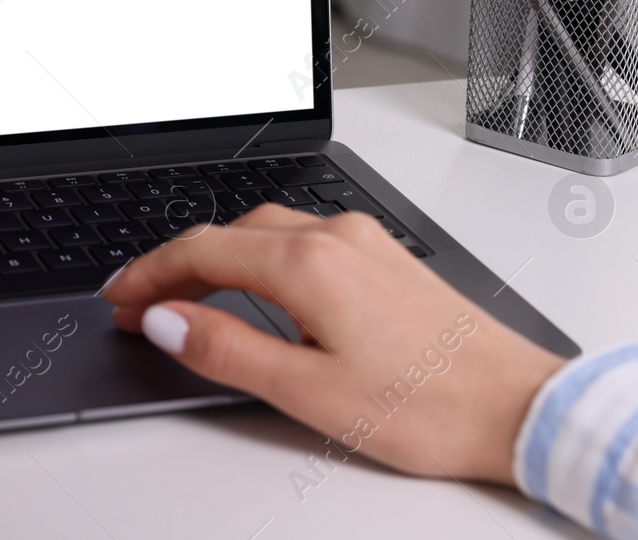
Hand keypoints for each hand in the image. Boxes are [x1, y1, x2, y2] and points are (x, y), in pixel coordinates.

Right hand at [103, 204, 563, 484]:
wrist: (520, 405)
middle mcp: (335, 237)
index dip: (148, 274)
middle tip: (140, 304)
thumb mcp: (308, 392)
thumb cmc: (429, 407)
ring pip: (267, 231)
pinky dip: (260, 257)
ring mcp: (365, 242)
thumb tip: (166, 320)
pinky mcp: (387, 257)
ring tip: (188, 298)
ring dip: (218, 258)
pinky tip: (259, 287)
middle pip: (230, 234)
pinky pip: (303, 239)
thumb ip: (227, 350)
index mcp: (308, 265)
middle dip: (177, 265)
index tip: (116, 298)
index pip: (201, 252)